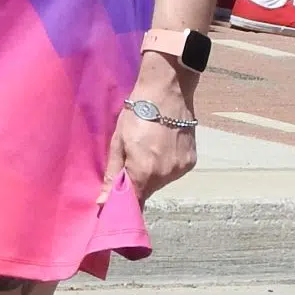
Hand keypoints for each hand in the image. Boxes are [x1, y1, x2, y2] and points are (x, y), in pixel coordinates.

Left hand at [106, 61, 196, 201]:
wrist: (167, 93)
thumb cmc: (136, 115)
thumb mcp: (118, 142)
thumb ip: (112, 174)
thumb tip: (102, 202)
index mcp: (143, 171)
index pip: (133, 202)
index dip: (125, 202)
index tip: (118, 199)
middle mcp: (165, 175)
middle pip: (148, 191)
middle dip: (138, 184)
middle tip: (133, 162)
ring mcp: (180, 169)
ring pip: (161, 182)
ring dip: (153, 175)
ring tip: (150, 151)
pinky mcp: (191, 161)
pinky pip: (174, 172)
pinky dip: (167, 166)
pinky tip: (164, 149)